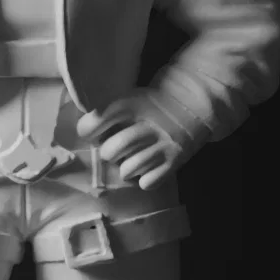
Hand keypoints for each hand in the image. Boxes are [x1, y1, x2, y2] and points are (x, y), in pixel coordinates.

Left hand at [77, 93, 193, 191]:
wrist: (194, 101)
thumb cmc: (154, 103)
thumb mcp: (131, 97)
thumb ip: (110, 111)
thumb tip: (85, 132)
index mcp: (130, 105)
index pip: (94, 123)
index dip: (89, 131)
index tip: (94, 132)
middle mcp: (145, 124)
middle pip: (110, 151)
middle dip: (109, 153)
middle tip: (116, 150)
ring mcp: (161, 144)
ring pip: (127, 170)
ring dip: (126, 168)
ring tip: (134, 160)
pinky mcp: (175, 160)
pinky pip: (149, 182)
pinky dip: (145, 179)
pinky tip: (149, 169)